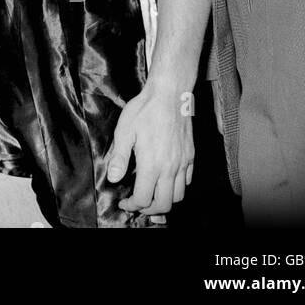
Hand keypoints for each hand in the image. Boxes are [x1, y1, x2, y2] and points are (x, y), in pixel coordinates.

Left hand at [104, 80, 194, 221]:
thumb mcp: (124, 131)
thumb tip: (113, 178)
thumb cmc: (145, 110)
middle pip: (164, 204)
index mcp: (152, 164)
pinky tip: (166, 180)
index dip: (132, 206)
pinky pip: (187, 181)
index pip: (144, 199)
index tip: (125, 203)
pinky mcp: (191, 156)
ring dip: (165, 201)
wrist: (170, 94)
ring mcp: (183, 163)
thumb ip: (120, 157)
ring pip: (179, 196)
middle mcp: (171, 168)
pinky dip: (178, 188)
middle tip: (138, 204)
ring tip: (152, 195)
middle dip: (150, 210)